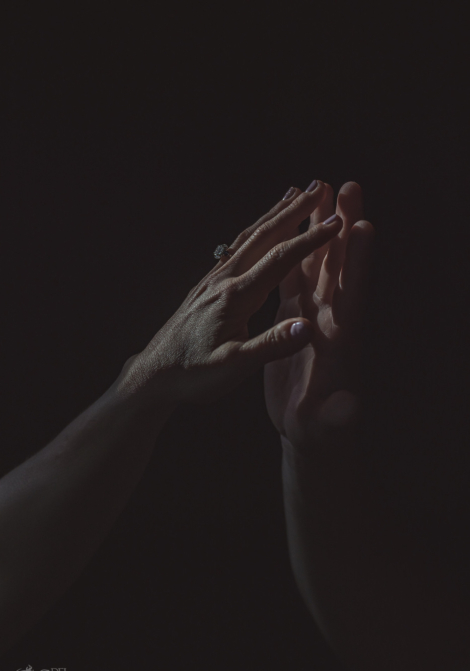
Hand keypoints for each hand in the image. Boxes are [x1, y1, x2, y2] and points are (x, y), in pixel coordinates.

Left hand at [119, 182, 342, 406]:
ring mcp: (213, 280)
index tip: (336, 221)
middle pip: (263, 236)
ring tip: (293, 194)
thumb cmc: (193, 374)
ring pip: (248, 237)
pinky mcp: (207, 286)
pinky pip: (236, 248)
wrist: (155, 373)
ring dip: (273, 214)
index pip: (279, 259)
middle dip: (294, 210)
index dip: (310, 239)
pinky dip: (255, 231)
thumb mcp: (233, 367)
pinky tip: (260, 229)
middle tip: (318, 187)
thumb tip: (308, 327)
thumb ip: (270, 346)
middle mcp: (224, 279)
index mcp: (235, 297)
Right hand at [264, 181, 374, 448]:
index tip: (365, 227)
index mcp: (341, 339)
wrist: (308, 430)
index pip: (354, 295)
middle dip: (343, 226)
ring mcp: (314, 314)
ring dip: (319, 229)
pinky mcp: (294, 317)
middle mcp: (332, 318)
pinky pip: (294, 276)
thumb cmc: (320, 430)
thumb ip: (339, 416)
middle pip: (340, 265)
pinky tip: (288, 230)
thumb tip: (349, 408)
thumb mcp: (327, 426)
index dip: (360, 263)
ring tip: (319, 193)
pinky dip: (293, 252)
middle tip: (348, 187)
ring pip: (317, 263)